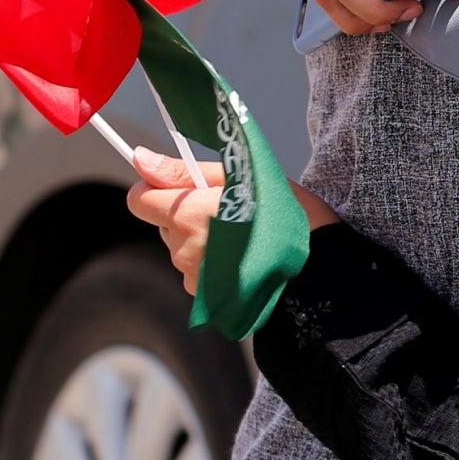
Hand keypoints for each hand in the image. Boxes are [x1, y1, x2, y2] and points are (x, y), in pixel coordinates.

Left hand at [125, 149, 337, 295]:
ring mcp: (194, 278)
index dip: (156, 190)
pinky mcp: (206, 299)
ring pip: (181, 248)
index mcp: (187, 215)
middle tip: (227, 208)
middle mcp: (184, 250)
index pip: (138, 200)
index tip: (182, 186)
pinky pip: (196, 272)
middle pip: (162, 224)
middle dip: (184, 214)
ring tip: (241, 234)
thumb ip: (181, 171)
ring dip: (200, 239)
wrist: (319, 268)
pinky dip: (212, 263)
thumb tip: (139, 160)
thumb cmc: (285, 213)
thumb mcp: (239, 176)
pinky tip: (242, 257)